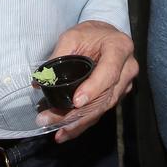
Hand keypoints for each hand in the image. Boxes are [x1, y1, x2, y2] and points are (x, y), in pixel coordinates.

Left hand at [37, 20, 137, 142]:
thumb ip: (59, 55)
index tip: (77, 101)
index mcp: (120, 48)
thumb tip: (39, 80)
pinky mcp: (117, 96)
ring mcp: (125, 85)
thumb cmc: (90, 33)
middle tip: (53, 120)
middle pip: (105, 97)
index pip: (109, 72)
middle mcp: (127, 69)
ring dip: (79, 122)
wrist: (106, 35)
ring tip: (58, 130)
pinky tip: (67, 132)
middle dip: (79, 113)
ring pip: (103, 108)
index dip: (94, 88)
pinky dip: (83, 123)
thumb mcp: (73, 36)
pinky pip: (101, 112)